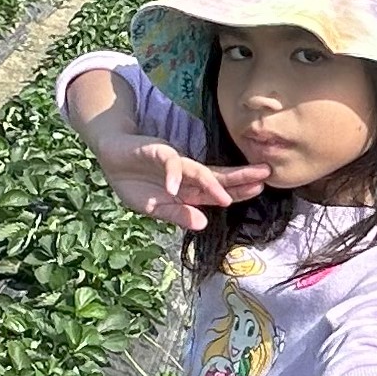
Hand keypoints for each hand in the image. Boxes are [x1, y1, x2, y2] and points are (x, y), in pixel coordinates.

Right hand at [96, 140, 266, 233]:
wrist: (111, 156)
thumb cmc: (135, 181)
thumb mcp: (155, 208)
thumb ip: (178, 215)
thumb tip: (203, 224)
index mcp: (189, 187)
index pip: (218, 190)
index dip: (238, 191)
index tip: (259, 189)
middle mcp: (187, 173)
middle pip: (217, 176)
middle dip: (240, 178)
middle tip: (265, 176)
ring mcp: (173, 161)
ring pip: (198, 170)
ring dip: (211, 183)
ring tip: (225, 197)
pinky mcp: (156, 151)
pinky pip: (167, 163)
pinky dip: (171, 175)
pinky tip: (174, 187)